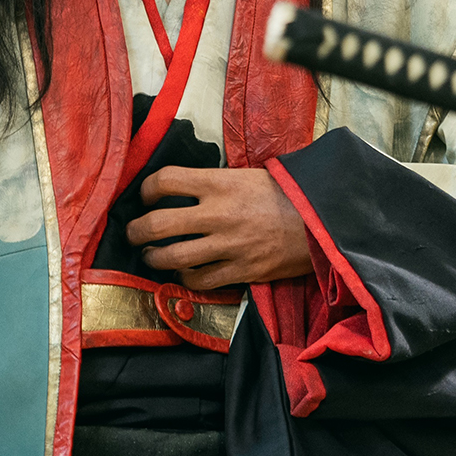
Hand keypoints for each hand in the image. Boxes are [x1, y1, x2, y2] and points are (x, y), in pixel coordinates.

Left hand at [127, 166, 311, 290]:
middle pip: (158, 224)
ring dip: (154, 258)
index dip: (147, 189)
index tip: (147, 196)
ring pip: (173, 257)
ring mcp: (228, 246)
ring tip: (152, 255)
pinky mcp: (240, 271)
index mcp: (220, 183)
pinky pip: (199, 280)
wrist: (321, 222)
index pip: (165, 181)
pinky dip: (185, 278)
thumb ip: (215, 183)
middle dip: (136, 231)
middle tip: (134, 233)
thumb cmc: (286, 194)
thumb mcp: (249, 175)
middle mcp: (218, 214)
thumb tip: (183, 189)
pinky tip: (183, 272)